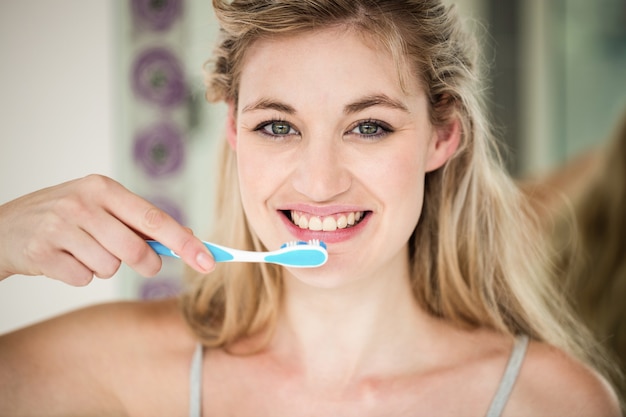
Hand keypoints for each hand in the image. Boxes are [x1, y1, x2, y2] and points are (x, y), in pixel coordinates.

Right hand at [0, 175, 214, 284]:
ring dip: (103, 266)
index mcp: (104, 188)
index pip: (155, 219)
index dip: (186, 243)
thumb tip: (189, 238)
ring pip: (110, 267)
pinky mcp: (42, 252)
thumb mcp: (100, 207)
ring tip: (83, 250)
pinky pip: (83, 278)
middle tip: (136, 259)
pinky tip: (64, 259)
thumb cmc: (65, 217)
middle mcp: (83, 202)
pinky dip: (79, 275)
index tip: (209, 262)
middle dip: (144, 264)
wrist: (5, 227)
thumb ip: (139, 221)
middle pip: (136, 251)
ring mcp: (60, 226)